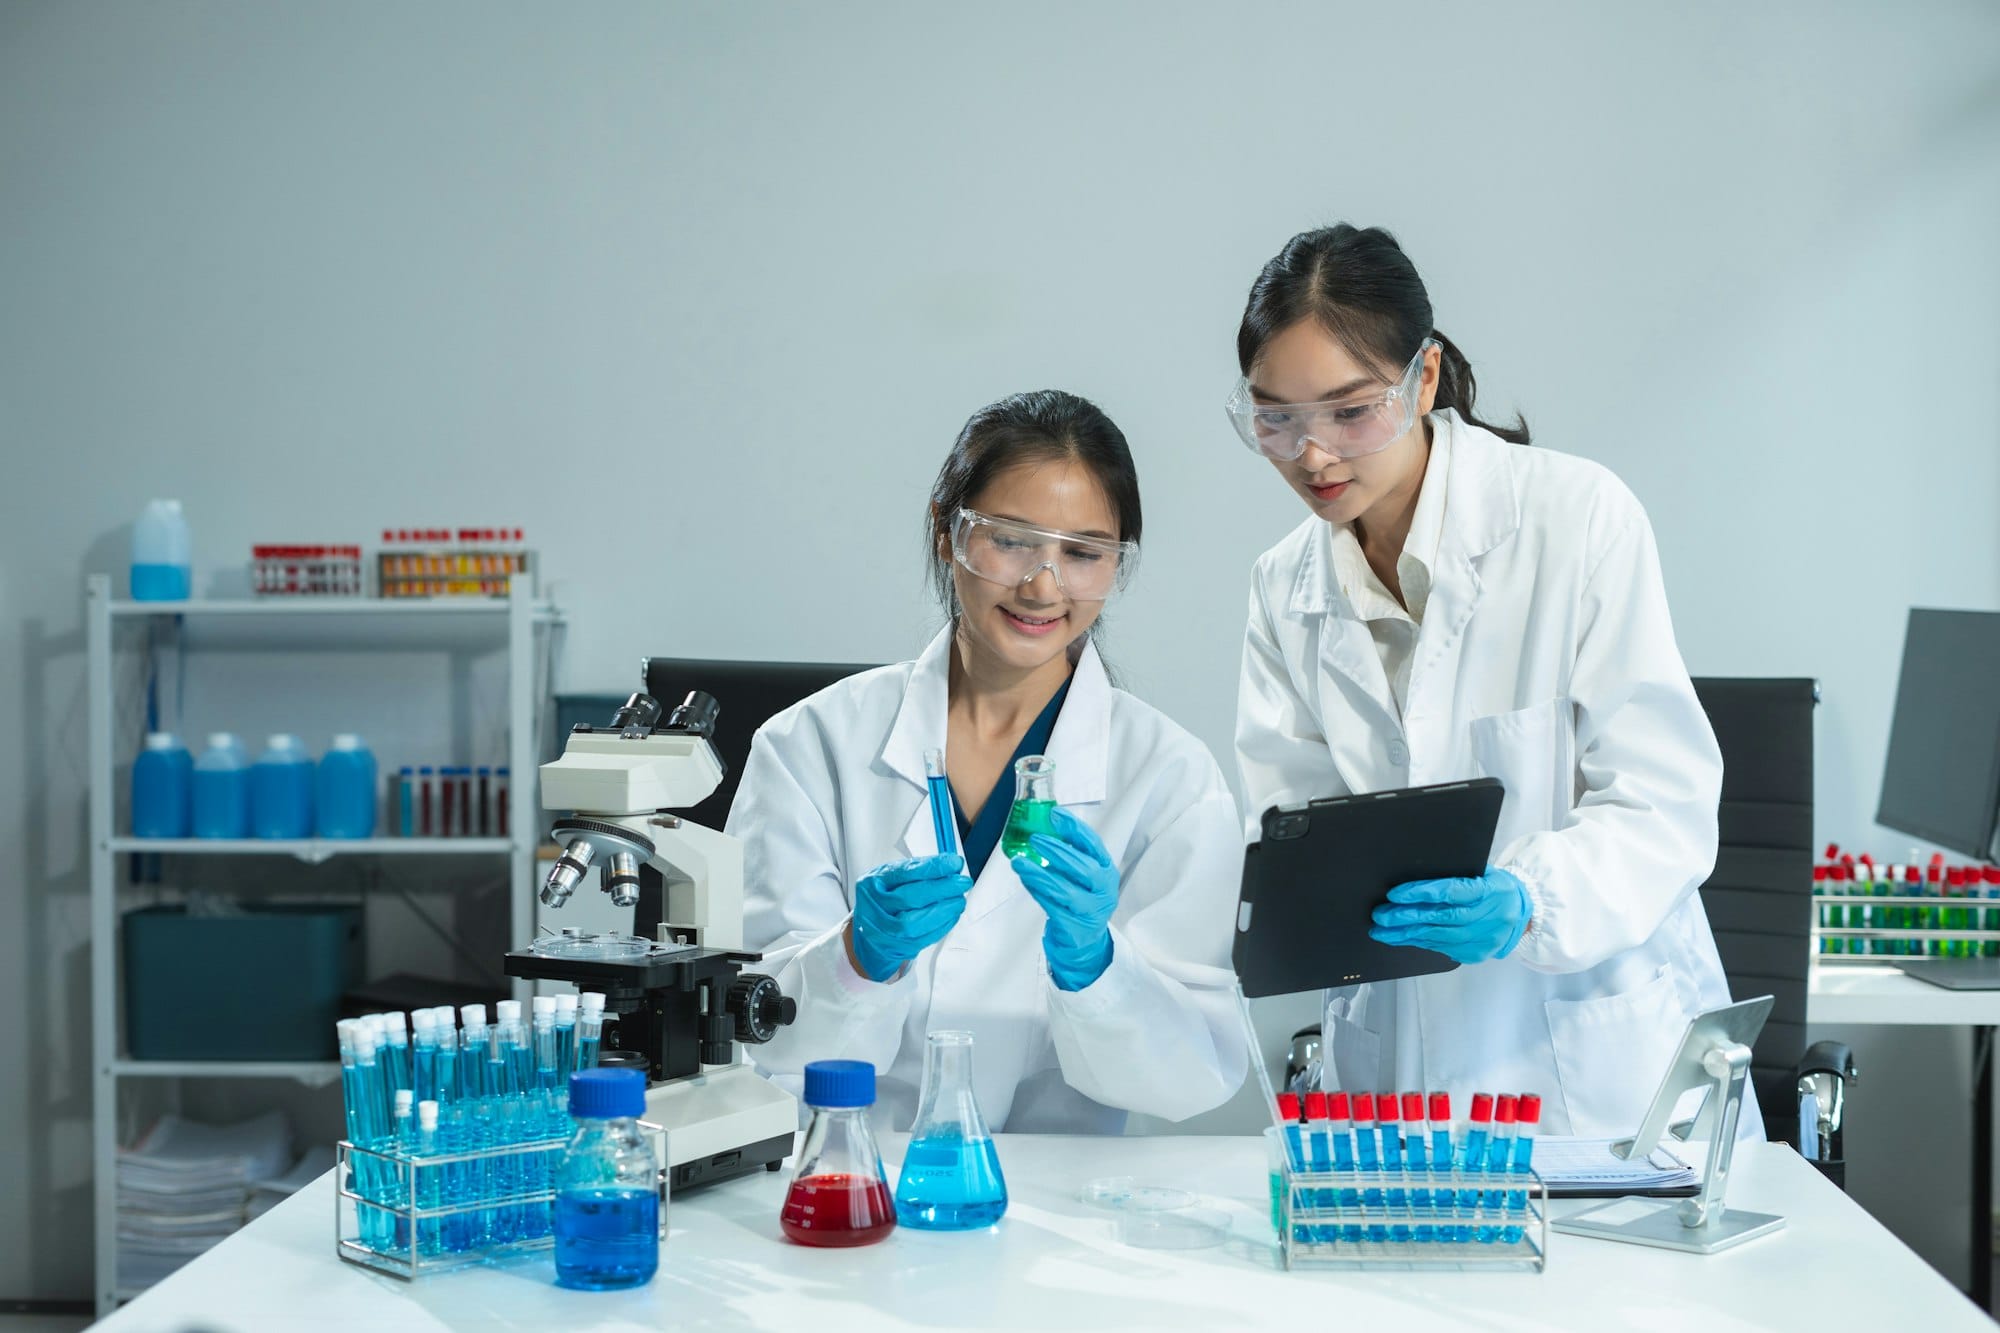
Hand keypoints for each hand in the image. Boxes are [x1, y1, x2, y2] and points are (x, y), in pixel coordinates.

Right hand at [848, 854, 972, 981]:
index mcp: (872, 882)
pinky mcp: (896, 947)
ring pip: (915, 923)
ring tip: (959, 901)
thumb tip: (951, 867)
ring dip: (943, 910)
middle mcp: (874, 907)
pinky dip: (942, 926)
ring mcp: (883, 930)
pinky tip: (952, 915)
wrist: (869, 934)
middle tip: (963, 882)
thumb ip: (917, 871)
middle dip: (942, 888)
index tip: (955, 863)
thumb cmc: (884, 901)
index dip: (933, 867)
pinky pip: (923, 938)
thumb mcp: (891, 879)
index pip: (905, 872)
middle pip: (910, 897)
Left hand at [1016, 807, 1119, 989]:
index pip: (1095, 846)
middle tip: (1035, 839)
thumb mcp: (1083, 874)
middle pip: (1084, 869)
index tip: (1056, 815)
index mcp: (1107, 871)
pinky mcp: (1074, 927)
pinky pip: (1053, 907)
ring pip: (1065, 890)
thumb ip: (1070, 853)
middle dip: (1058, 851)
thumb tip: (1045, 824)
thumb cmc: (1082, 898)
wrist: (1085, 939)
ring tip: (1020, 862)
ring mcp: (1091, 911)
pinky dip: (1037, 892)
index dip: (1076, 829)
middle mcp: (1104, 891)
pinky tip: (1026, 880)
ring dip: (1040, 874)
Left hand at [1368, 868, 1530, 963]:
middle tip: (1381, 916)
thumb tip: (1415, 874)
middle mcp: (1487, 917)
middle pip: (1441, 918)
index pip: (1451, 892)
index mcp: (1489, 891)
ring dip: (1406, 934)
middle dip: (1406, 918)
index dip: (1421, 893)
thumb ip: (1455, 875)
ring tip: (1382, 931)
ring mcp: (1483, 938)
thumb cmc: (1495, 886)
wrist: (1522, 912)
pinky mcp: (1476, 953)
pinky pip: (1442, 948)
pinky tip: (1402, 938)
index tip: (1395, 894)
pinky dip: (1420, 942)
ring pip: (1438, 937)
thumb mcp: (1482, 872)